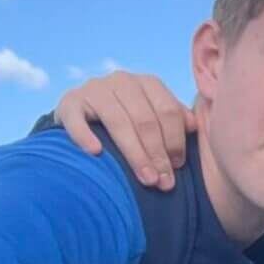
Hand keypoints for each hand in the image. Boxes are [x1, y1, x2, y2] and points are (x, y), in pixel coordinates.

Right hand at [53, 71, 194, 188]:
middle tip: (163, 182)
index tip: (177, 168)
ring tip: (146, 179)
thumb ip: (176, 119)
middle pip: (145, 119)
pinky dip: (85, 135)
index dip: (175, 141)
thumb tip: (194, 126)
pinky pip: (76, 119)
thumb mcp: (155, 116)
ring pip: (117, 121)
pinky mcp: (69, 102)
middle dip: (157, 154)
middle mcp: (121, 81)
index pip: (167, 111)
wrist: (85, 115)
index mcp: (147, 84)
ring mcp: (94, 89)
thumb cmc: (130, 122)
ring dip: (134, 153)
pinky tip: (96, 152)